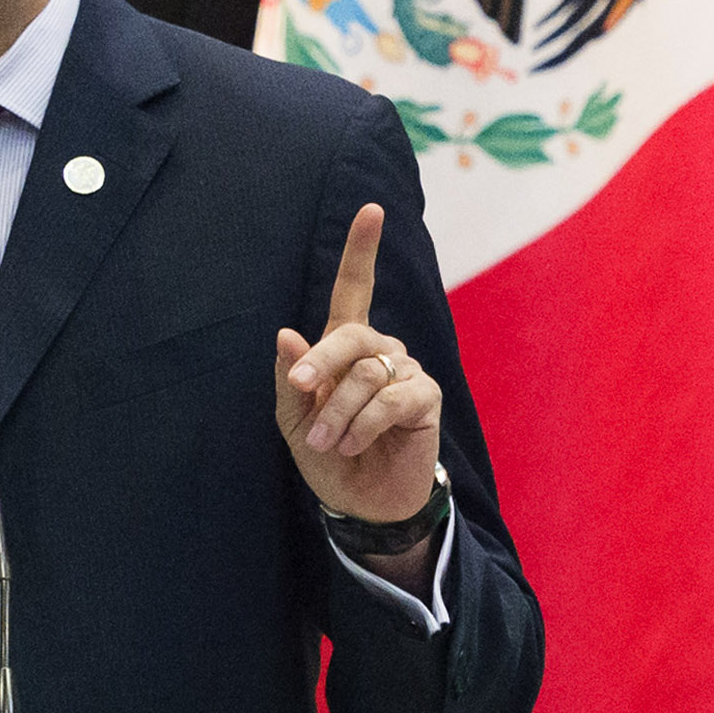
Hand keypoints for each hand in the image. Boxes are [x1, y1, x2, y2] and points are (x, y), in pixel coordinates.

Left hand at [274, 203, 443, 529]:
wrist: (360, 502)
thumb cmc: (325, 454)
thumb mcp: (293, 418)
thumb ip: (290, 377)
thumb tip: (288, 333)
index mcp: (346, 346)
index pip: (355, 288)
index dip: (362, 249)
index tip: (371, 210)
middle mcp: (380, 350)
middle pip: (351, 334)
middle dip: (321, 363)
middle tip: (301, 392)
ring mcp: (406, 371)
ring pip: (366, 373)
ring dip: (339, 413)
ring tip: (329, 442)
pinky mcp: (426, 399)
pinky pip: (392, 398)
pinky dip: (365, 423)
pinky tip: (356, 444)